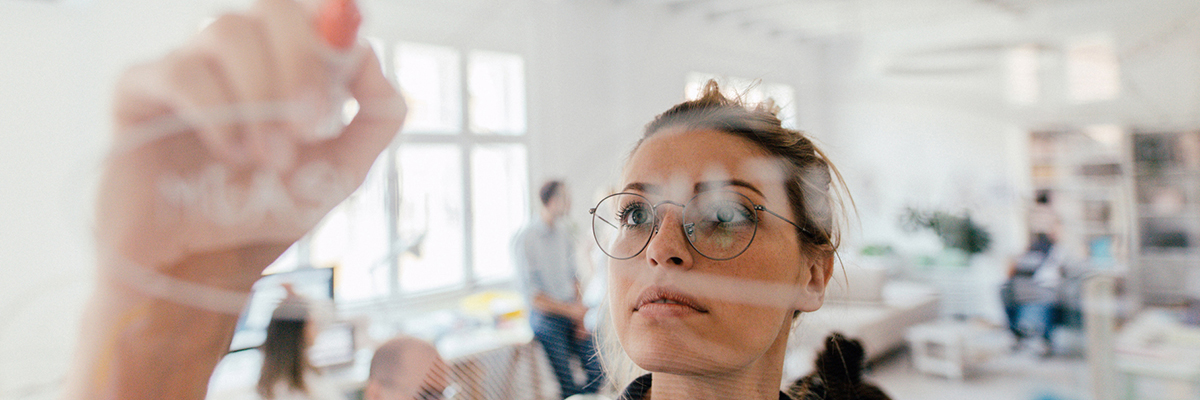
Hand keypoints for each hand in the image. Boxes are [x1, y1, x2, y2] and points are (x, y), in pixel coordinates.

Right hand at [96, 0, 404, 287]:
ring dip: (259, 97)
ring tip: (267, 157)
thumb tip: (371, 60)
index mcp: (284, 63)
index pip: (312, 13)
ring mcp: (187, 66)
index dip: (332, 35)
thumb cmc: (265, 212)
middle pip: (274, 9)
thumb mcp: (342, 171)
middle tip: (307, 125)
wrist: (203, 265)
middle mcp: (236, 55)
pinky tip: (228, 155)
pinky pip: (181, 71)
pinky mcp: (138, 91)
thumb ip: (376, 118)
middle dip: (300, 65)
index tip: (343, 83)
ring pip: (228, 31)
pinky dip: (216, 114)